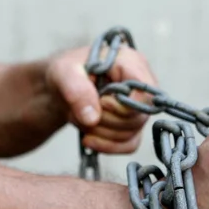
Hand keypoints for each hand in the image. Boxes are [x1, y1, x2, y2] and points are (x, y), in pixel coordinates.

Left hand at [44, 45, 158, 153]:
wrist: (63, 86)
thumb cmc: (67, 72)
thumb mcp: (63, 72)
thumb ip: (76, 90)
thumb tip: (92, 118)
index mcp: (131, 63)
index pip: (144, 94)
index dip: (122, 106)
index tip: (99, 102)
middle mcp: (141, 85)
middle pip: (138, 118)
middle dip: (106, 121)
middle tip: (83, 111)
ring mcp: (139, 107)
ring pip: (132, 133)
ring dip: (101, 133)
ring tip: (81, 119)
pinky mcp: (133, 125)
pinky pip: (130, 144)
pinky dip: (107, 145)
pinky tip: (89, 138)